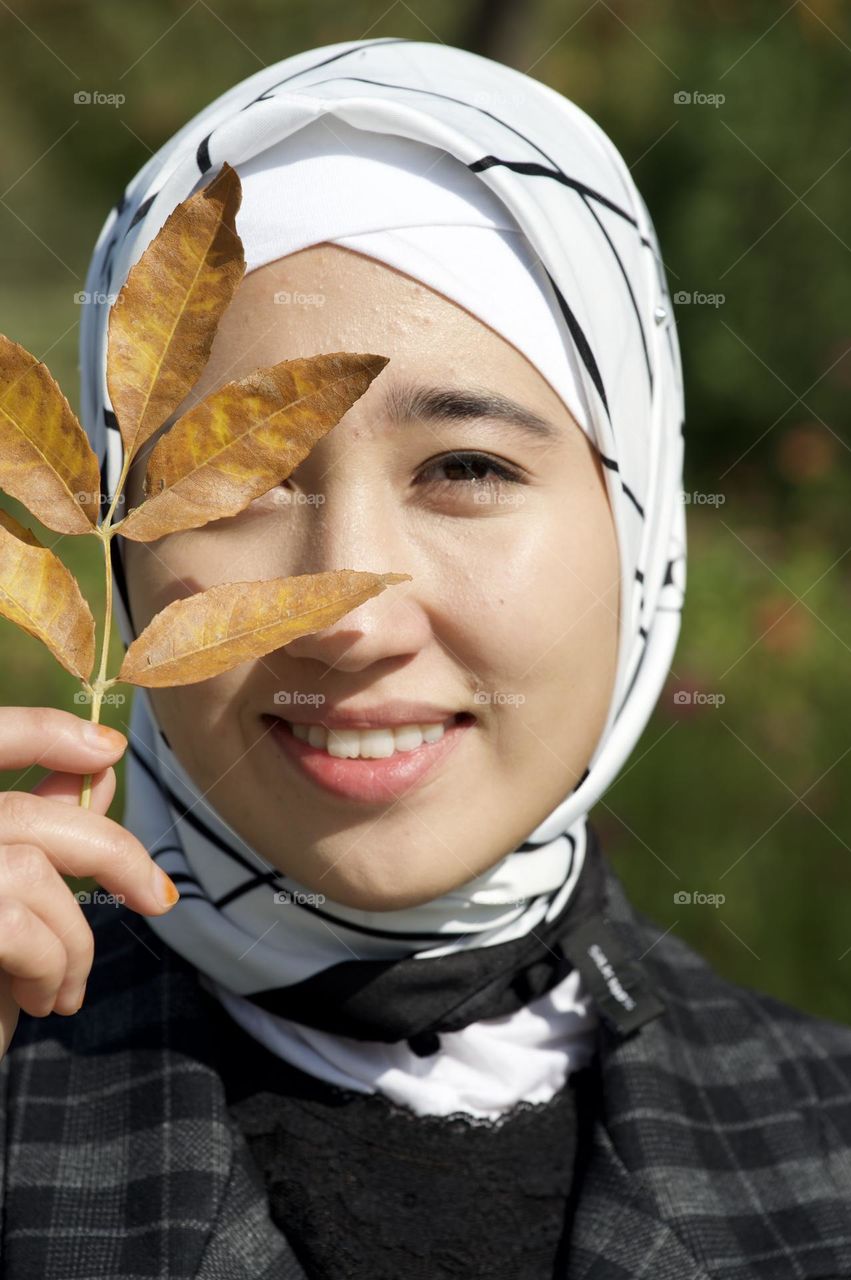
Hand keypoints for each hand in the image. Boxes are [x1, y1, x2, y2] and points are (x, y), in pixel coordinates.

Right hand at [0, 706, 178, 1061]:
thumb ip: (39, 835)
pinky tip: (46, 1000)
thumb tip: (98, 772)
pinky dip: (52, 965)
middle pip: (30, 816)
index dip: (43, 732)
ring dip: (73, 938)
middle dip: (112, 853)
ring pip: (33, 872)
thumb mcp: (7, 904)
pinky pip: (20, 925)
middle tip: (161, 898)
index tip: (109, 748)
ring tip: (65, 988)